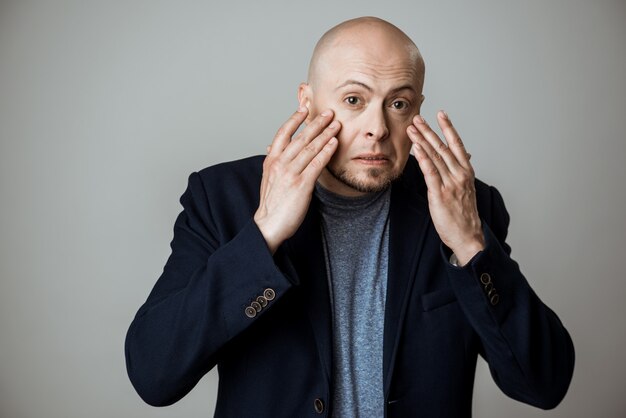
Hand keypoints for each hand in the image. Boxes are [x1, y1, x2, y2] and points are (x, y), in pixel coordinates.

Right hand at [254, 107, 339, 253]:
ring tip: (336, 124)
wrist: (268, 225)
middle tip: (328, 112)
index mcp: (271, 160)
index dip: (294, 119)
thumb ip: (275, 163)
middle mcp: (280, 164)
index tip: (304, 108)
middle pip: (300, 137)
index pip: (283, 133)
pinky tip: (334, 143)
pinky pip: (316, 164)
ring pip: (310, 148)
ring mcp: (290, 174)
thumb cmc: (271, 204)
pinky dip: (326, 151)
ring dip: (325, 134)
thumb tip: (275, 149)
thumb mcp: (268, 178)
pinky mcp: (301, 185)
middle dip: (316, 123)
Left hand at [406, 111, 484, 265]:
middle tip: (418, 117)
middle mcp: (460, 175)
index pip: (457, 144)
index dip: (448, 128)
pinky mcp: (440, 194)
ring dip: (422, 141)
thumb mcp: (466, 189)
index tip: (441, 113)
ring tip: (412, 129)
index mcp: (466, 172)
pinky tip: (416, 150)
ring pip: (435, 157)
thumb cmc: (465, 214)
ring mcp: (450, 184)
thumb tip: (464, 157)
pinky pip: (430, 173)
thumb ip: (461, 172)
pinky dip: (423, 160)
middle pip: (443, 147)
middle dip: (429, 131)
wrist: (468, 236)